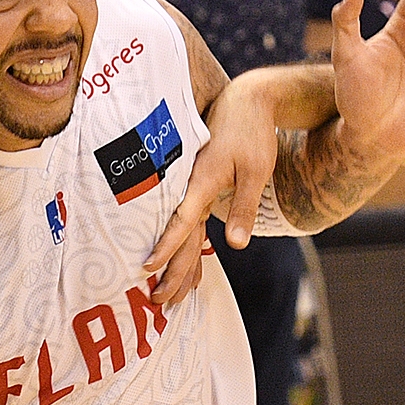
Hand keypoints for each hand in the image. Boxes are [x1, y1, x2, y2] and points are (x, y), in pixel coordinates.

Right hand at [144, 70, 279, 306]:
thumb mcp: (255, 171)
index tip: (149, 267)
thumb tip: (236, 245)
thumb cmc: (252, 133)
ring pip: (181, 232)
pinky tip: (186, 268)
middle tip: (159, 302)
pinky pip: (188, 223)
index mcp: (200, 180)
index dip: (166, 244)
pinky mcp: (197, 187)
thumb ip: (243, 208)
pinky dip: (186, 247)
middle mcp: (190, 185)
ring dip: (176, 264)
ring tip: (168, 296)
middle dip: (169, 270)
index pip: (181, 220)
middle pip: (178, 235)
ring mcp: (191, 187)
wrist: (245, 102)